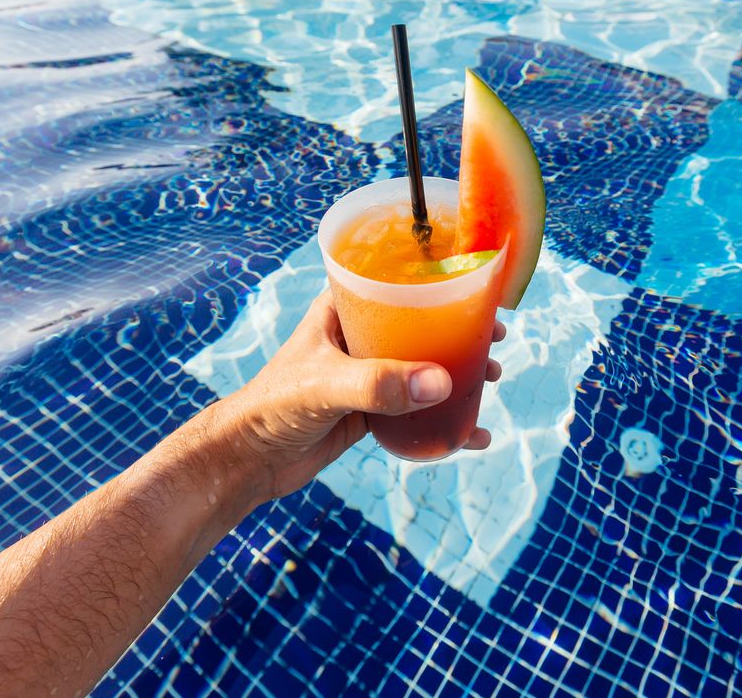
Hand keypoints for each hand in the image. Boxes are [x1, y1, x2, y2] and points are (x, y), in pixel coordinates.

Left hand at [222, 290, 504, 500]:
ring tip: (491, 376)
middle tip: (494, 338)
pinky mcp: (369, 411)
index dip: (438, 280)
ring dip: (459, 370)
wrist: (247, 462)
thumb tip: (442, 383)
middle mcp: (357, 337)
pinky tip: (472, 434)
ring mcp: (366, 374)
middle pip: (420, 322)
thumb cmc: (271, 408)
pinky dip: (446, 418)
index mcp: (342, 310)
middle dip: (460, 329)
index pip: (394, 278)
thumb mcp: (326, 387)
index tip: (478, 291)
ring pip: (423, 364)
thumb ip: (379, 385)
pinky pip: (417, 409)